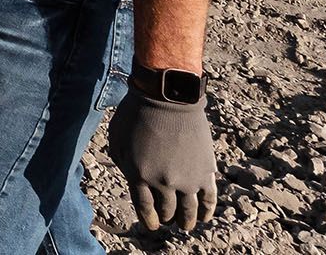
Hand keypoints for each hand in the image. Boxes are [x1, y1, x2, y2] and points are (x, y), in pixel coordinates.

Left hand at [107, 89, 216, 231]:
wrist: (167, 98)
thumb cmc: (136, 114)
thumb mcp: (117, 140)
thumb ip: (123, 164)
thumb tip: (133, 180)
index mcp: (138, 175)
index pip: (144, 207)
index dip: (149, 219)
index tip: (152, 225)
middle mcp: (163, 182)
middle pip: (167, 209)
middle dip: (166, 217)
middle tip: (168, 220)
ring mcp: (186, 179)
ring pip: (188, 209)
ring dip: (187, 220)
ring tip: (185, 226)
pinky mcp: (205, 172)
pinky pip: (208, 199)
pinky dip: (207, 211)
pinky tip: (204, 218)